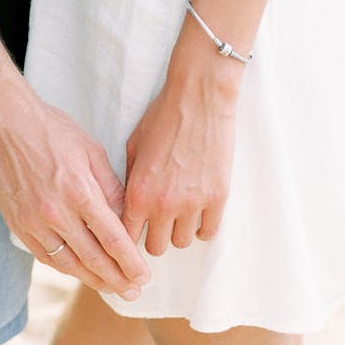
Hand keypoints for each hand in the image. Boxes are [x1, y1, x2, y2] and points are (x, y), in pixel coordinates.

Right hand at [0, 73, 150, 298]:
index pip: (112, 239)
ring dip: (92, 280)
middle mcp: (56, 213)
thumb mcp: (92, 152)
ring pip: (68, 264)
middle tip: (133, 292)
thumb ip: (111, 188)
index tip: (143, 276)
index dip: (130, 262)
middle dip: (117, 279)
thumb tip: (126, 220)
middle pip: (93, 258)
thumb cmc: (51, 131)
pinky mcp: (19, 225)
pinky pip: (46, 256)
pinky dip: (66, 268)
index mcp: (80, 192)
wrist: (3, 124)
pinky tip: (81, 274)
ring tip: (112, 290)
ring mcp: (34, 222)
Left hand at [122, 41, 240, 255]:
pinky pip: (208, 232)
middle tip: (158, 222)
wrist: (199, 96)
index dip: (127, 238)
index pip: (126, 236)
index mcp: (138, 193)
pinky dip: (202, 227)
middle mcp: (163, 205)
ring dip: (179, 231)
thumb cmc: (163, 116)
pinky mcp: (218, 198)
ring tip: (180, 213)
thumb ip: (129, 181)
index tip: (132, 234)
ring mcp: (193, 204)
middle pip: (155, 247)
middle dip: (154, 236)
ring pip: (182, 243)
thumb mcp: (133, 147)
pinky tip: (199, 213)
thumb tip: (126, 205)